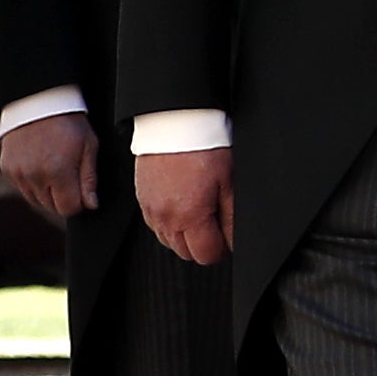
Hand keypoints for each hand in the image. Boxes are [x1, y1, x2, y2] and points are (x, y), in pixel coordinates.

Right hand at [1, 112, 100, 222]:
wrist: (37, 99)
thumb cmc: (67, 120)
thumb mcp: (88, 145)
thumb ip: (89, 178)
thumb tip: (91, 204)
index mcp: (58, 171)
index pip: (68, 209)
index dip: (78, 202)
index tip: (80, 189)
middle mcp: (35, 176)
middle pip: (51, 207)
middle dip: (62, 196)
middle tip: (67, 173)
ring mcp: (18, 173)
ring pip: (35, 200)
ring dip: (45, 191)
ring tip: (52, 167)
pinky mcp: (7, 168)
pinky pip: (22, 188)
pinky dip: (31, 182)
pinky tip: (38, 163)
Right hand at [135, 148, 232, 264]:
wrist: (174, 120)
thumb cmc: (203, 145)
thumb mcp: (228, 181)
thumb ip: (232, 217)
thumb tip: (234, 240)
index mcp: (189, 216)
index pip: (206, 255)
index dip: (222, 249)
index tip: (227, 236)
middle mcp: (165, 217)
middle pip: (186, 253)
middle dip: (203, 244)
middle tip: (215, 221)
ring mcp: (150, 209)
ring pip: (169, 241)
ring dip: (185, 235)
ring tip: (198, 211)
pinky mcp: (141, 198)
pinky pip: (156, 225)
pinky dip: (169, 222)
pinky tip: (181, 204)